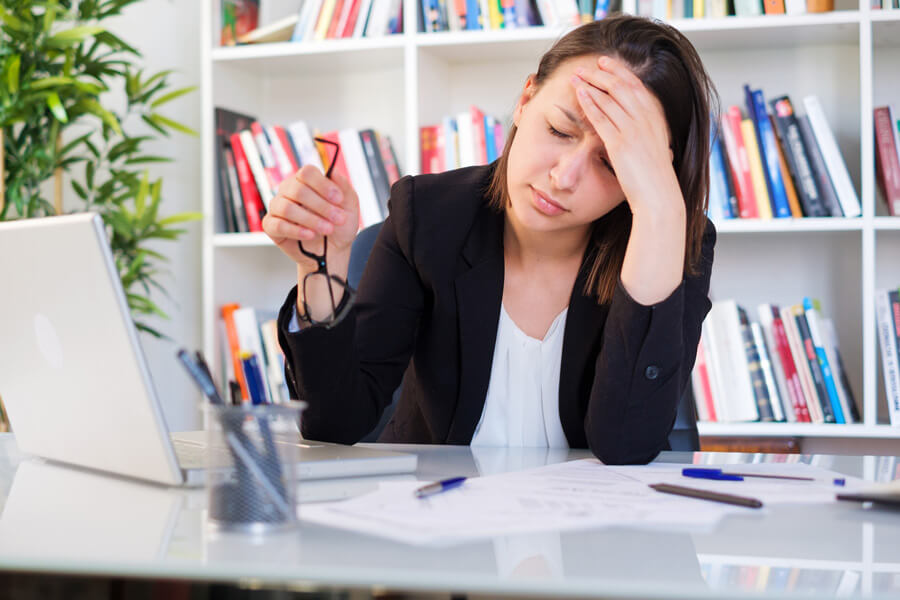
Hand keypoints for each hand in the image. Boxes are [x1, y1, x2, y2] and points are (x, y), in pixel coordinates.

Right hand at [262, 164, 359, 266]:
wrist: (334, 251)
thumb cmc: (339, 226)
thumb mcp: (349, 206)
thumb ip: (344, 187)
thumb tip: (333, 171)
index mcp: (306, 181)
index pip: (307, 173)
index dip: (323, 185)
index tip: (338, 199)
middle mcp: (289, 191)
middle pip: (297, 190)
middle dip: (321, 206)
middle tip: (338, 219)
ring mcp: (278, 208)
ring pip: (287, 208)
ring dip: (311, 219)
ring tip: (327, 229)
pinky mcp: (271, 226)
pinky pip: (277, 225)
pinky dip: (296, 230)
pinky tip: (310, 235)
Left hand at [571, 56, 682, 217]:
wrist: (658, 195)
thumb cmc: (654, 176)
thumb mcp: (656, 145)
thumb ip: (647, 130)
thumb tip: (637, 123)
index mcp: (656, 117)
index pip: (636, 85)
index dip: (619, 71)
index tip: (604, 63)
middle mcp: (646, 119)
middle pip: (620, 86)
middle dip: (600, 73)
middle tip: (584, 68)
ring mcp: (634, 130)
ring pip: (609, 98)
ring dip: (590, 84)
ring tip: (576, 77)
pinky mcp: (620, 144)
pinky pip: (602, 117)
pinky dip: (590, 103)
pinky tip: (580, 94)